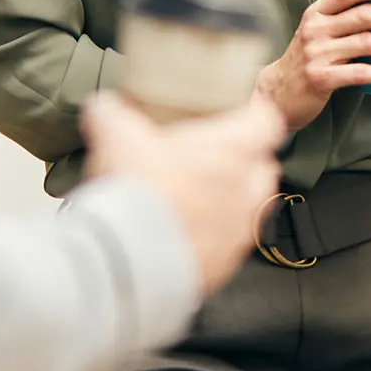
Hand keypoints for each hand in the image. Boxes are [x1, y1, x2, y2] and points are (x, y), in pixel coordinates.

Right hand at [81, 92, 286, 294]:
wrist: (128, 259)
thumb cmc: (136, 193)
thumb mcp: (115, 137)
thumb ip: (111, 115)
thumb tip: (103, 107)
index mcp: (233, 150)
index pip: (268, 122)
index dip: (256, 116)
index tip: (243, 116)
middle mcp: (246, 190)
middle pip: (263, 167)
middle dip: (244, 162)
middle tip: (212, 159)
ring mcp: (239, 230)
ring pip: (252, 208)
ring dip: (232, 201)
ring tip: (199, 200)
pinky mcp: (227, 263)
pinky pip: (232, 245)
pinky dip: (216, 238)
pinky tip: (187, 235)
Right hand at [258, 0, 370, 130]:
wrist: (277, 95)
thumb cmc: (308, 59)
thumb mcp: (319, 31)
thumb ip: (344, 19)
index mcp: (317, 12)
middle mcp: (315, 29)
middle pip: (363, 16)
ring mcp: (317, 54)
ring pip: (366, 43)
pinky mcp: (321, 78)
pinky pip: (359, 73)